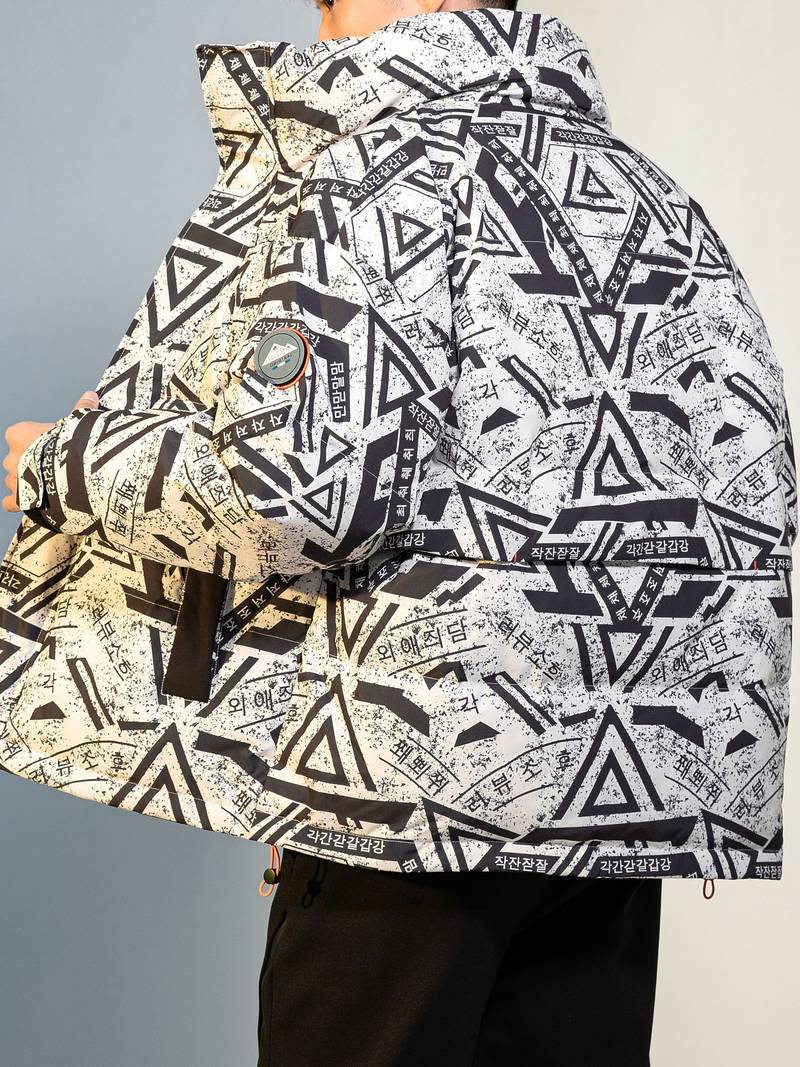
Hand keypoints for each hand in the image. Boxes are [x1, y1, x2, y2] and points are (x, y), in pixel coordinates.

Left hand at [2, 390, 99, 512]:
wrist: (75, 477)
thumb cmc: (73, 447)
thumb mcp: (78, 424)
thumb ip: (81, 410)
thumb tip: (90, 396)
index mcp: (19, 435)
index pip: (21, 434)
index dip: (38, 440)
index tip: (53, 445)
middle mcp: (11, 457)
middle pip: (17, 458)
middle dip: (32, 462)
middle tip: (54, 466)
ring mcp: (13, 480)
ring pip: (15, 480)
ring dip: (28, 482)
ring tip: (49, 486)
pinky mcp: (19, 501)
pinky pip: (10, 502)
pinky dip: (18, 503)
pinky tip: (31, 503)